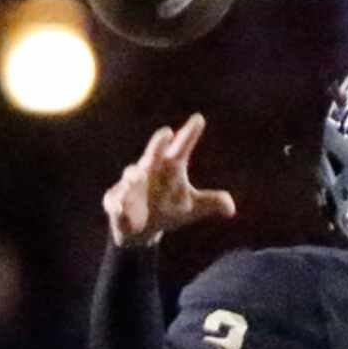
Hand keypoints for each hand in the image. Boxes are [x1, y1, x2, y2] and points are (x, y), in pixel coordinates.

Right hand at [102, 113, 235, 247]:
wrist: (141, 229)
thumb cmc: (168, 209)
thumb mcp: (192, 208)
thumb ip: (212, 203)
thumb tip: (231, 209)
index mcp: (170, 168)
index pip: (181, 149)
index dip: (189, 135)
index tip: (199, 119)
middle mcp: (150, 170)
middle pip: (154, 153)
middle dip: (158, 144)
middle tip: (166, 133)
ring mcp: (131, 185)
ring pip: (131, 176)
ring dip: (133, 176)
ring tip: (137, 176)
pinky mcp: (116, 201)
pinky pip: (116, 202)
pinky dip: (119, 204)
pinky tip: (121, 208)